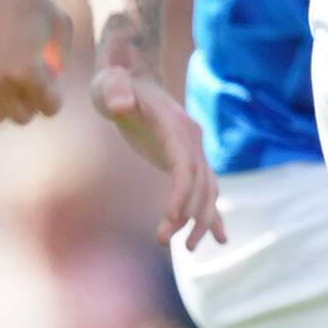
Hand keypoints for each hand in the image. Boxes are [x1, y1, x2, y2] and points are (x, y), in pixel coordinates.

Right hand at [0, 0, 68, 123]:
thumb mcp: (59, 23)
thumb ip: (61, 58)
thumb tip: (52, 80)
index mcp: (29, 70)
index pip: (49, 108)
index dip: (54, 96)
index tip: (51, 81)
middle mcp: (1, 79)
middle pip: (23, 117)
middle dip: (32, 102)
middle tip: (32, 80)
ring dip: (6, 105)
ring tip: (10, 84)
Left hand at [89, 23, 225, 248]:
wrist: (131, 78)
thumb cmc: (114, 84)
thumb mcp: (109, 85)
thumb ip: (115, 93)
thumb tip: (122, 104)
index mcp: (175, 126)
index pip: (184, 165)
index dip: (181, 193)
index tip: (171, 217)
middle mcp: (191, 140)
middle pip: (200, 183)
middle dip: (189, 215)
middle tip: (165, 240)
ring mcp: (192, 150)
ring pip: (207, 191)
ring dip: (201, 220)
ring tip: (187, 249)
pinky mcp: (186, 160)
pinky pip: (205, 190)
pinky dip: (212, 214)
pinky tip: (218, 239)